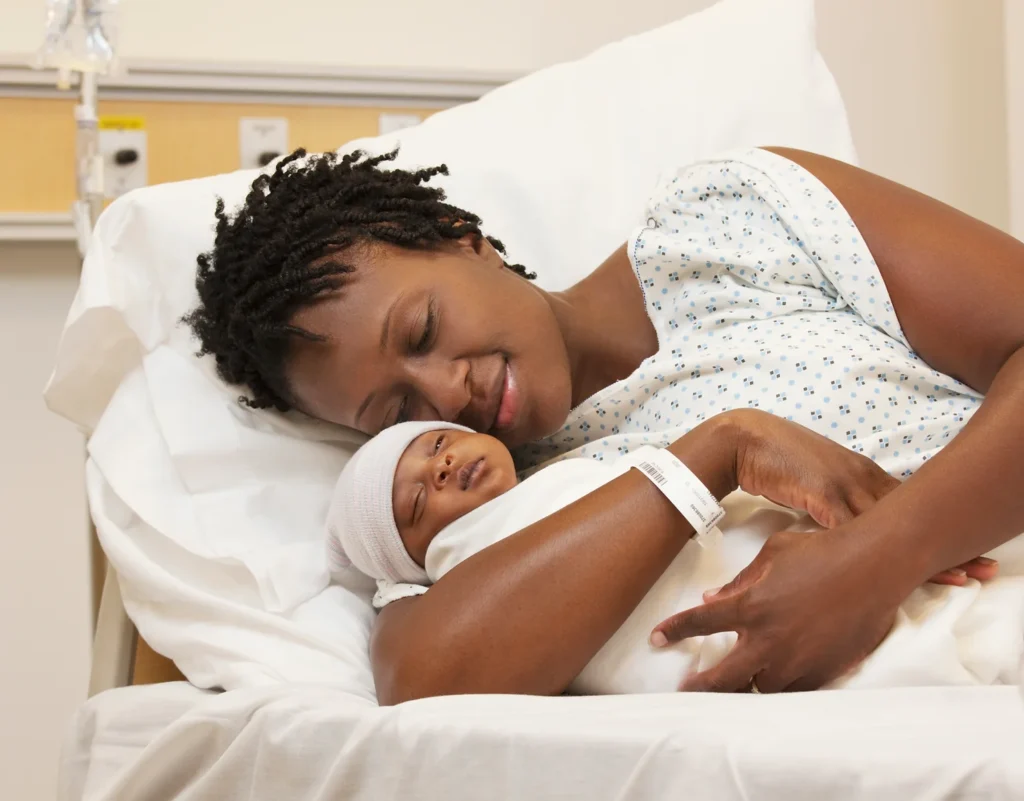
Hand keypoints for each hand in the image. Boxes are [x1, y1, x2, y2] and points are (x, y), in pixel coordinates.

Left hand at [654, 525, 901, 691]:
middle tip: (685, 691)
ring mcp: (796, 660)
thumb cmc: (822, 551)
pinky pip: (792, 690)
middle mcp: (768, 639)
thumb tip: (711, 597)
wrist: (874, 566)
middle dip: (698, 687)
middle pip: (721, 678)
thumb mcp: (773, 554)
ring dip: (743, 688)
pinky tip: (772, 682)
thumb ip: (740, 580)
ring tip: (731, 689)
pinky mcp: (822, 672)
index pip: (699, 623)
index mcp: (750, 606)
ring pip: (758, 688)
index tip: (657, 639)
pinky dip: (779, 687)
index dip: (674, 631)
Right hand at [723, 411, 998, 584]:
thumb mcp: (817, 478)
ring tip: (961, 577)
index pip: (912, 504)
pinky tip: (891, 571)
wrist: (744, 438)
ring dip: (927, 553)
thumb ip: (837, 498)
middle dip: (950, 543)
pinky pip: (853, 528)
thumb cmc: (775, 457)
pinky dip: (874, 551)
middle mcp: (861, 477)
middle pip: (915, 515)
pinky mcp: (820, 492)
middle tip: (984, 568)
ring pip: (895, 525)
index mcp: (862, 473)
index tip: (971, 549)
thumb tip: (847, 525)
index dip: (942, 528)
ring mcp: (843, 484)